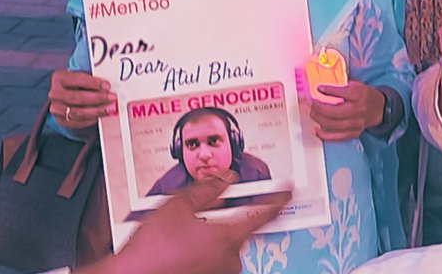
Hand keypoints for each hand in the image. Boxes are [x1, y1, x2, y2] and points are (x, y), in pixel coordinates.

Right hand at [49, 68, 116, 130]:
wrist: (62, 93)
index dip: (93, 83)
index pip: (78, 79)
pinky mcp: (59, 120)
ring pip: (77, 112)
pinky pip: (76, 123)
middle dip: (97, 98)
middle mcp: (54, 93)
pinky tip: (99, 116)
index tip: (107, 86)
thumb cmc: (76, 83)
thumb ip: (92, 80)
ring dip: (95, 111)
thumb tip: (107, 87)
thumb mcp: (81, 76)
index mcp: (59, 77)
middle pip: (77, 97)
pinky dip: (89, 120)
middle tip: (111, 98)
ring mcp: (55, 108)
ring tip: (108, 109)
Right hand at [93, 181, 290, 273]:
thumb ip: (210, 188)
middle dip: (225, 218)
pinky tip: (183, 247)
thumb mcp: (180, 204)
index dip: (279, 199)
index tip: (288, 190)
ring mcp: (219, 273)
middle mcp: (229, 258)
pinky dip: (205, 251)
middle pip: (240, 229)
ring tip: (183, 233)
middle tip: (199, 214)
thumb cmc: (153, 246)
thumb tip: (226, 177)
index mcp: (228, 235)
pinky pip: (215, 261)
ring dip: (212, 236)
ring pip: (226, 246)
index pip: (266, 213)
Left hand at [309, 80, 384, 141]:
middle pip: (335, 111)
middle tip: (311, 103)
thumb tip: (324, 85)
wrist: (379, 108)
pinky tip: (316, 130)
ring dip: (319, 119)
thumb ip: (342, 85)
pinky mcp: (354, 133)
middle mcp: (358, 110)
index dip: (328, 90)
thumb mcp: (357, 84)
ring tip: (311, 113)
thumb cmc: (365, 95)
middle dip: (320, 108)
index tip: (318, 88)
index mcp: (359, 94)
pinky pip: (337, 137)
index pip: (342, 92)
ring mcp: (356, 123)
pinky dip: (325, 135)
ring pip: (334, 125)